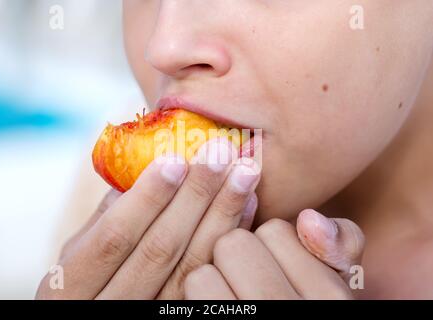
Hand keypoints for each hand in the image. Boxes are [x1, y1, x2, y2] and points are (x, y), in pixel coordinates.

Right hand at [36, 138, 260, 298]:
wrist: (108, 308)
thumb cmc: (85, 280)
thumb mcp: (76, 256)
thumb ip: (104, 218)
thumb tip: (143, 169)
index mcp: (72, 286)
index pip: (113, 238)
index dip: (146, 198)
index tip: (176, 158)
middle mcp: (112, 305)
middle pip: (160, 250)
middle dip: (195, 197)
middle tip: (221, 152)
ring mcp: (151, 314)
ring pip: (193, 267)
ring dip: (222, 214)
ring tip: (245, 172)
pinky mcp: (181, 314)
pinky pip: (213, 280)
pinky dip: (230, 240)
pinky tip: (247, 206)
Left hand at [184, 209, 364, 298]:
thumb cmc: (306, 308)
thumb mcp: (335, 284)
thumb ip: (341, 243)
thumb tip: (308, 217)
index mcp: (331, 300)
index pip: (275, 231)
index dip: (269, 245)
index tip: (276, 267)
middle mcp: (291, 316)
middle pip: (233, 245)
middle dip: (235, 258)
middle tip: (247, 284)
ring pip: (201, 275)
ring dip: (208, 285)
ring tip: (229, 303)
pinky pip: (187, 303)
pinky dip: (195, 306)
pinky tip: (216, 313)